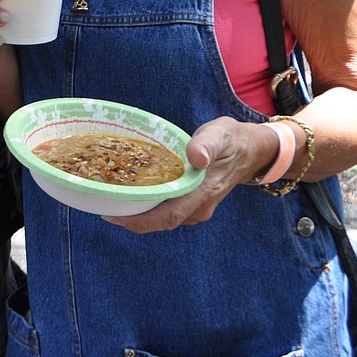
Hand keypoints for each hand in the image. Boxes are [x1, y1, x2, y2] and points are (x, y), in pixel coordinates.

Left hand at [106, 116, 274, 233]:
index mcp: (203, 192)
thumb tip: (195, 156)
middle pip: (161, 221)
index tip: (114, 216)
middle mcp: (199, 207)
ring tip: (114, 200)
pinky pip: (169, 211)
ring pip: (164, 218)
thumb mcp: (220, 135)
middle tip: (105, 208)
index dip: (140, 220)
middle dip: (133, 219)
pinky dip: (151, 207)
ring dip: (140, 213)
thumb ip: (207, 145)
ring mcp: (198, 208)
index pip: (168, 215)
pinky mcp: (194, 204)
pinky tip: (135, 195)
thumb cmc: (231, 140)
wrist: (251, 150)